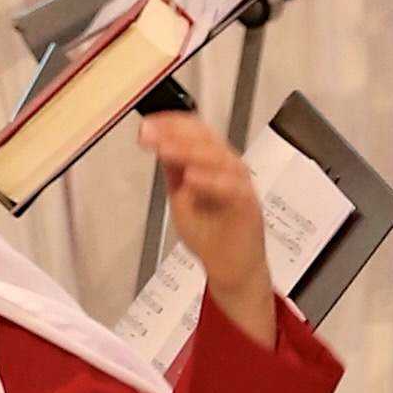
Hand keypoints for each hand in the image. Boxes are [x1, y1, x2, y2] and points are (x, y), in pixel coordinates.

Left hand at [136, 106, 275, 347]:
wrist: (231, 268)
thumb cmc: (210, 234)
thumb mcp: (180, 197)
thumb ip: (173, 171)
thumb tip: (158, 141)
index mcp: (213, 161)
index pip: (194, 130)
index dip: (169, 124)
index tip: (145, 127)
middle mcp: (228, 166)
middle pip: (205, 138)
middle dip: (173, 134)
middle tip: (148, 135)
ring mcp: (240, 184)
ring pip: (218, 158)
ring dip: (188, 151)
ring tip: (164, 149)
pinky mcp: (247, 205)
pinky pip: (231, 188)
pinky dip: (210, 181)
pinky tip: (191, 178)